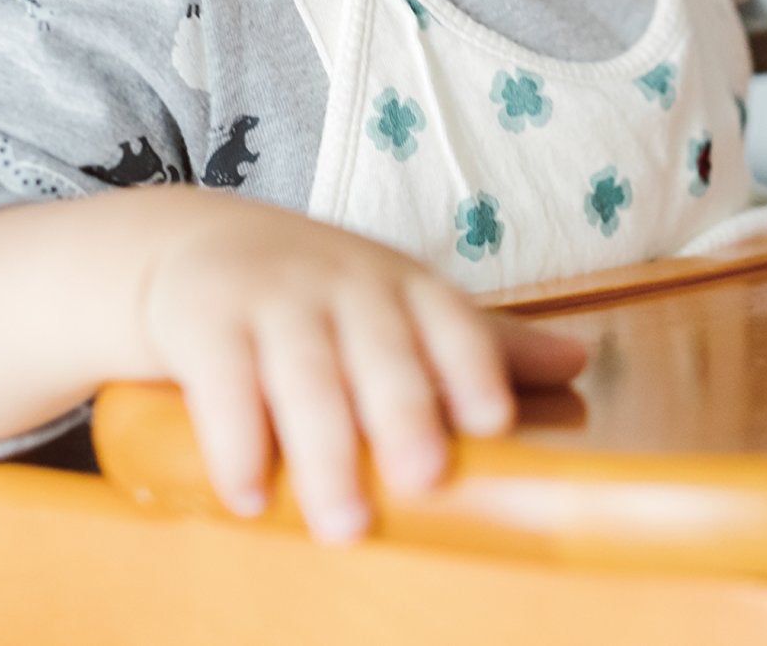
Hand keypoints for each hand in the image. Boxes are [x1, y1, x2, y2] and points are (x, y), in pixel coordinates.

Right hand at [135, 199, 588, 539]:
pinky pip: (222, 383)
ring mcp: (270, 298)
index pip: (447, 319)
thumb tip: (579, 362)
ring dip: (324, 450)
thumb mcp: (398, 303)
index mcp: (400, 285)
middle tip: (425, 480)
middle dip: (403, 413)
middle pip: (378, 351)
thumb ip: (481, 342)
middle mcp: (341, 284)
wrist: (186, 243)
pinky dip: (235, 442)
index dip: (472, 364)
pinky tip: (250, 497)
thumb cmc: (318, 291)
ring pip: (303, 375)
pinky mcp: (203, 321)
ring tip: (343, 523)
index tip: (495, 419)